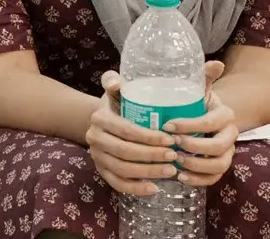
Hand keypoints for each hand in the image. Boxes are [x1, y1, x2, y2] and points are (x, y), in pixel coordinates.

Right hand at [85, 70, 181, 196]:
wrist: (103, 121)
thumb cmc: (118, 103)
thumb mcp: (116, 89)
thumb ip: (114, 80)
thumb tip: (116, 82)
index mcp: (100, 117)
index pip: (126, 130)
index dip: (148, 137)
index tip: (171, 139)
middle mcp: (94, 138)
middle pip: (125, 152)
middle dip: (152, 156)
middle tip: (174, 156)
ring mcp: (97, 157)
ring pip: (122, 170)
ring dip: (148, 173)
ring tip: (171, 171)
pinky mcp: (101, 171)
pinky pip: (117, 184)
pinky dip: (136, 189)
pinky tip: (155, 189)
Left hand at [161, 60, 235, 187]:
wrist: (201, 117)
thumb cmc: (195, 102)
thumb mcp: (197, 88)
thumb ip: (204, 75)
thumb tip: (216, 63)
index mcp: (225, 114)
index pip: (212, 122)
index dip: (191, 125)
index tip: (168, 126)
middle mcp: (230, 135)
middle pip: (219, 147)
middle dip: (195, 148)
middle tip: (172, 145)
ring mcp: (227, 153)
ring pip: (219, 166)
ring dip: (196, 166)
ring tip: (176, 162)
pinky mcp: (219, 167)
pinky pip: (214, 179)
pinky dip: (198, 180)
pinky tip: (180, 177)